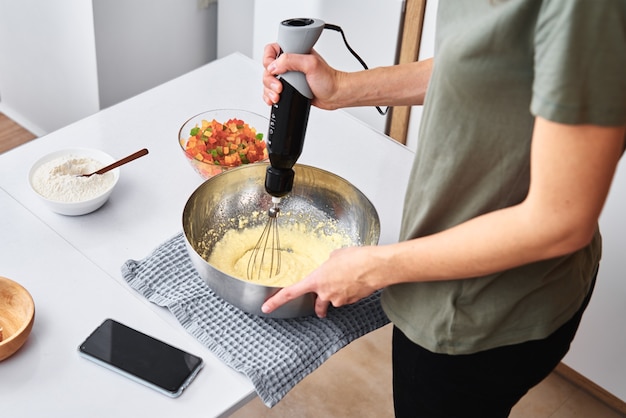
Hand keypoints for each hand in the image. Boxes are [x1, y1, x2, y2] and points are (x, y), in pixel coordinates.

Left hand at [261, 246, 382, 317]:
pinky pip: (346, 298)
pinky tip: (355, 281)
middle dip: (319, 305)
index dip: (276, 302)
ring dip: (337, 294)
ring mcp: (339, 299)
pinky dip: (349, 292)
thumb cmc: (356, 258)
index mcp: (316, 280)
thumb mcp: (335, 255)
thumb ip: (328, 263)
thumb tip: (330, 265)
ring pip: (334, 301)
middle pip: (317, 305)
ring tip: (347, 279)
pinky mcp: (351, 301)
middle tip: (321, 304)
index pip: (290, 293)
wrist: (375, 266)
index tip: (266, 308)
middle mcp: (325, 293)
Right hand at [262, 43, 343, 109]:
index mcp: (294, 52)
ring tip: (278, 96)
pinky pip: (273, 91)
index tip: (274, 70)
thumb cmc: (329, 79)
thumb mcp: (311, 64)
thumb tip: (273, 66)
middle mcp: (290, 63)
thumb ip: (291, 60)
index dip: (268, 60)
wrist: (335, 95)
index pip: (272, 50)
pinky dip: (270, 96)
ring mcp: (289, 77)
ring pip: (268, 81)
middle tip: (279, 87)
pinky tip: (274, 99)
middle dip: (269, 80)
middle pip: (268, 69)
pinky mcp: (289, 88)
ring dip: (269, 90)